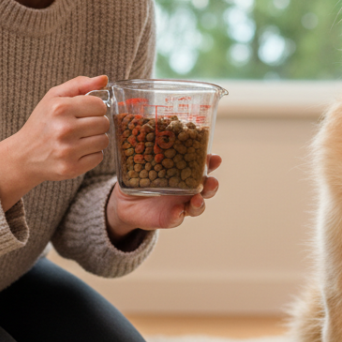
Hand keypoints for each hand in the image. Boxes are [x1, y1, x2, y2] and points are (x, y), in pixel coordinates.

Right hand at [0, 75, 109, 210]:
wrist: (23, 156)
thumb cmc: (41, 123)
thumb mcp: (53, 97)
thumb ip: (79, 85)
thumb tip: (104, 79)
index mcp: (60, 108)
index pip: (99, 105)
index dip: (96, 108)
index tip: (86, 112)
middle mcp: (64, 129)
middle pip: (103, 123)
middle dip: (96, 123)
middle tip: (83, 126)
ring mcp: (67, 150)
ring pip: (104, 141)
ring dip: (96, 139)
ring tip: (81, 138)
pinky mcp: (71, 168)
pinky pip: (99, 157)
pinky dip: (92, 154)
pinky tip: (79, 151)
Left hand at [106, 154, 221, 244]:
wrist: (126, 201)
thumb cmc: (138, 175)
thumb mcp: (141, 160)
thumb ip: (146, 146)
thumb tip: (142, 123)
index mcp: (185, 172)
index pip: (202, 167)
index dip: (211, 163)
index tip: (215, 158)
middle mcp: (187, 189)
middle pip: (207, 188)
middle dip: (212, 185)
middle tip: (211, 181)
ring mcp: (180, 205)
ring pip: (197, 206)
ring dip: (200, 203)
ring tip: (197, 199)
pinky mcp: (169, 218)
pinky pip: (176, 218)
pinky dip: (177, 215)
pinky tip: (177, 211)